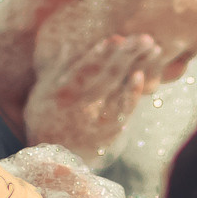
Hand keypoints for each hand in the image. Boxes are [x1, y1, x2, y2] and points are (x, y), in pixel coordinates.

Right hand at [22, 34, 167, 159]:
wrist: (54, 160)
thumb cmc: (47, 118)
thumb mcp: (42, 92)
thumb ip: (57, 67)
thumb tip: (68, 41)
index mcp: (62, 92)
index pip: (83, 70)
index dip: (99, 55)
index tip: (115, 39)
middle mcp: (79, 105)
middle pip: (107, 75)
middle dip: (127, 55)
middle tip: (146, 37)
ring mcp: (96, 119)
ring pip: (119, 88)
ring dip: (138, 66)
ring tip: (154, 48)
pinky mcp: (110, 130)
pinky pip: (124, 109)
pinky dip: (133, 92)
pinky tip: (142, 75)